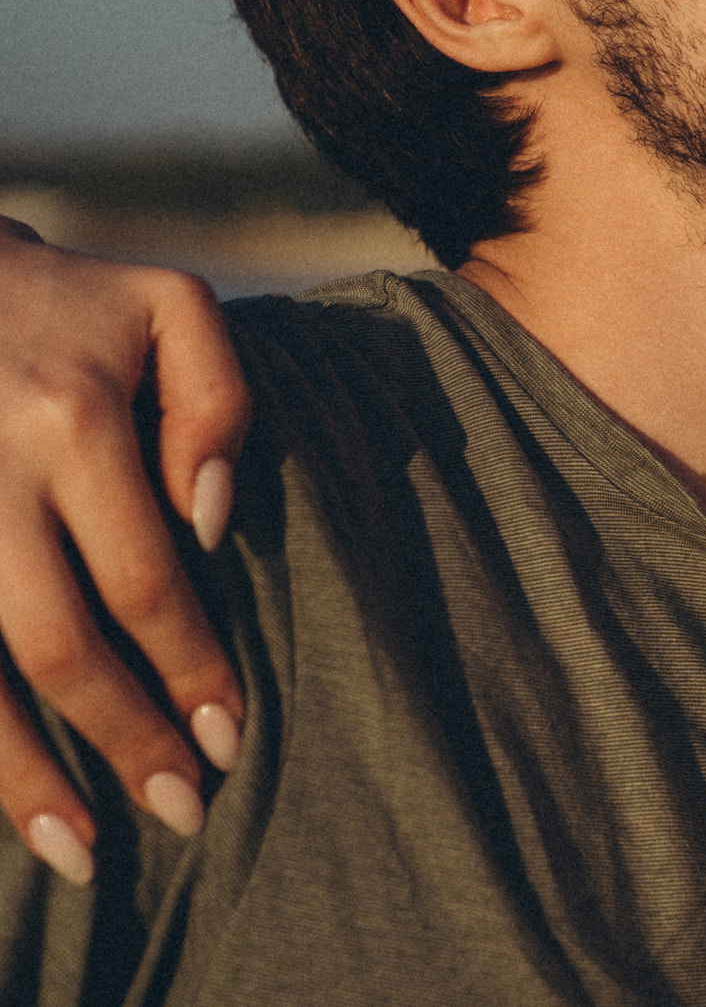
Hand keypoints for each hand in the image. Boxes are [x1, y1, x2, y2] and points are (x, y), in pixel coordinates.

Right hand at [0, 223, 249, 880]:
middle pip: (57, 643)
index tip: (230, 737)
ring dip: (19, 777)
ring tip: (79, 853)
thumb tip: (211, 522)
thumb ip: (219, 405)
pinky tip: (0, 798)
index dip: (191, 669)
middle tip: (183, 809)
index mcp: (70, 419)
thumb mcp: (170, 308)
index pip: (147, 579)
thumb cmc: (67, 303)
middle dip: (123, 739)